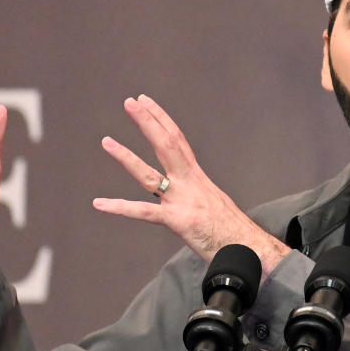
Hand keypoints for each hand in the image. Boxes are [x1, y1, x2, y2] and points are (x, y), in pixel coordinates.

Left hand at [93, 94, 288, 278]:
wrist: (250, 248)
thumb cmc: (234, 232)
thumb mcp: (215, 205)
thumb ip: (197, 197)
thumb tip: (191, 197)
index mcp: (198, 178)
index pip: (178, 141)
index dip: (161, 120)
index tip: (146, 102)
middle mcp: (190, 183)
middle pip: (167, 145)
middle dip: (148, 122)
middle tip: (130, 102)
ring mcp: (183, 201)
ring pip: (150, 174)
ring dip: (126, 157)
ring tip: (106, 142)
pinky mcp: (179, 221)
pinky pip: (144, 212)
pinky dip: (120, 207)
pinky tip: (99, 203)